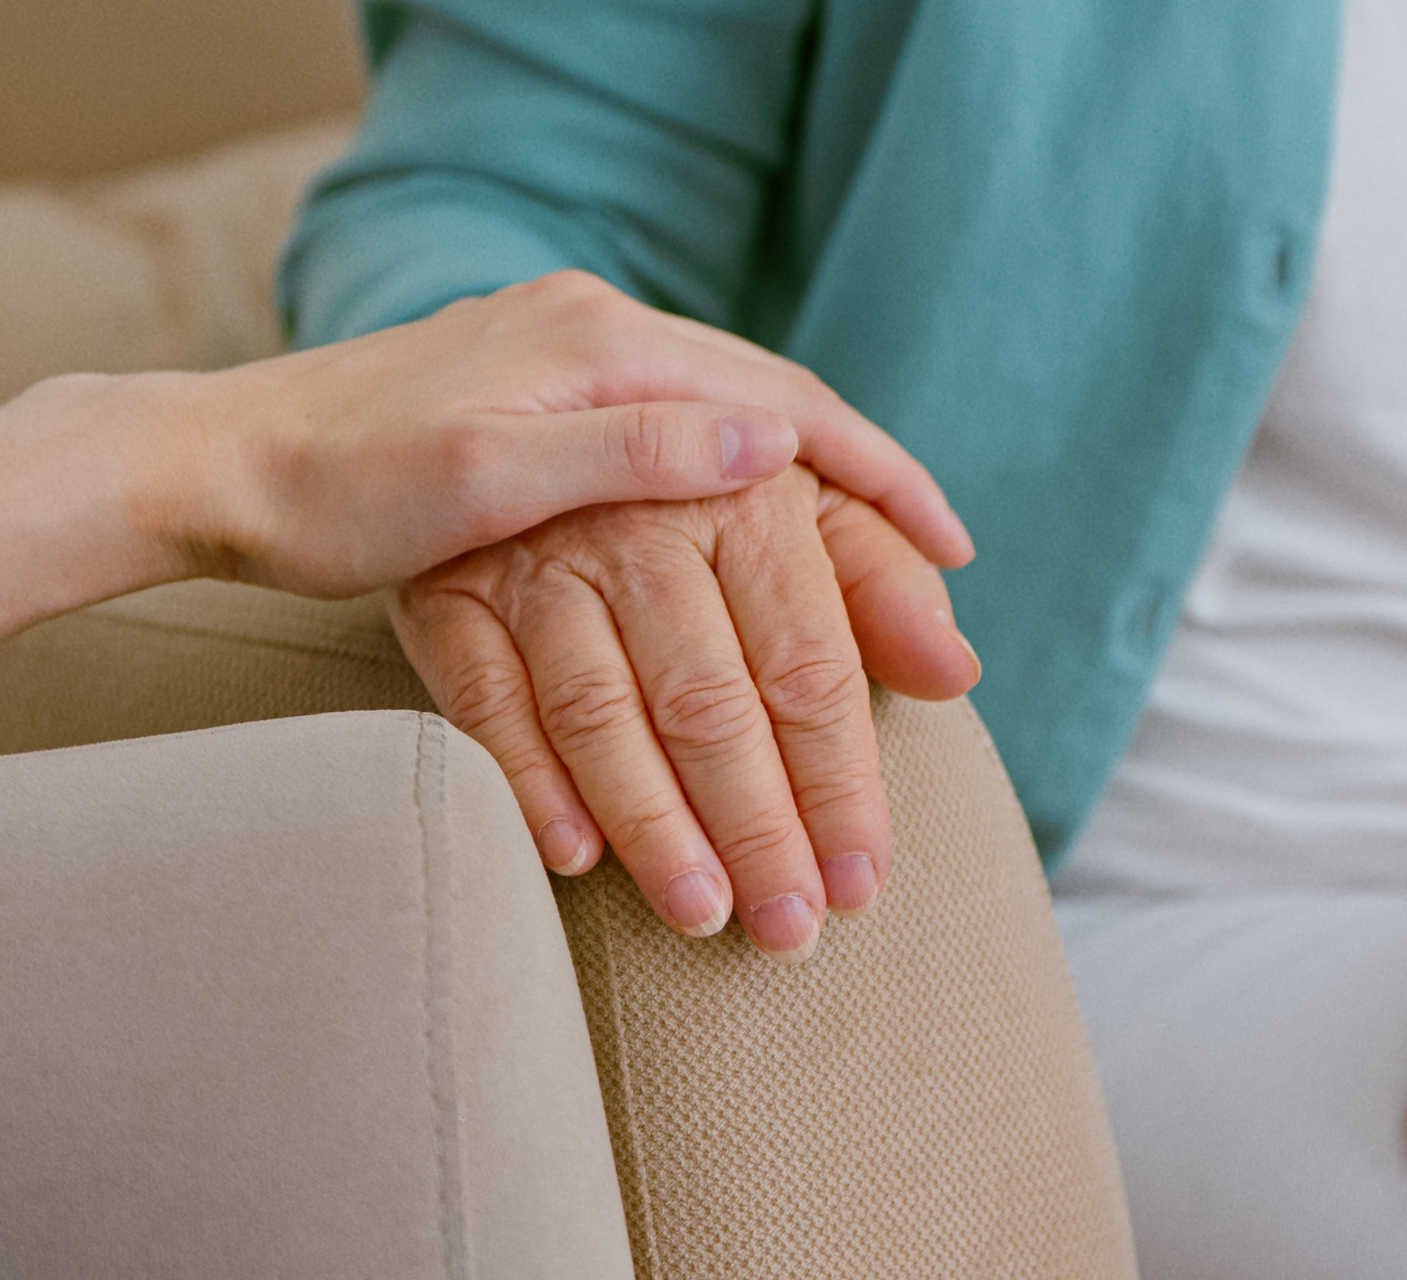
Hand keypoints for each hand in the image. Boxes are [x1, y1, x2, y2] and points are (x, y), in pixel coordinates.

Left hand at [254, 268, 972, 571]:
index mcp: (599, 342)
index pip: (779, 399)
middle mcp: (596, 331)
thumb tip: (772, 443)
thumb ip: (628, 452)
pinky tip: (757, 517)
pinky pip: (678, 426)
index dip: (875, 474)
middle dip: (862, 480)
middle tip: (939, 563)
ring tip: (875, 551)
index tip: (947, 544)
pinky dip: (739, 473)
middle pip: (772, 397)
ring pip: (730, 411)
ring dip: (808, 480)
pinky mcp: (538, 391)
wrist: (219, 464)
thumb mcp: (484, 479)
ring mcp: (567, 356)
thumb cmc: (338, 488)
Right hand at [392, 465, 980, 962]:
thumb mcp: (812, 512)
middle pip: (710, 702)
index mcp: (750, 499)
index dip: (839, 784)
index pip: (808, 666)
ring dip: (653, 825)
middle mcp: (641, 524)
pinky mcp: (451, 592)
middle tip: (788, 930)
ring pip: (600, 710)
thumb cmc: (712, 493)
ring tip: (702, 914)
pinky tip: (576, 859)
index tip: (860, 880)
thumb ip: (884, 590)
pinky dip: (528, 782)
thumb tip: (955, 673)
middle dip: (756, 828)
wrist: (552, 423)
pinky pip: (486, 699)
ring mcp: (539, 558)